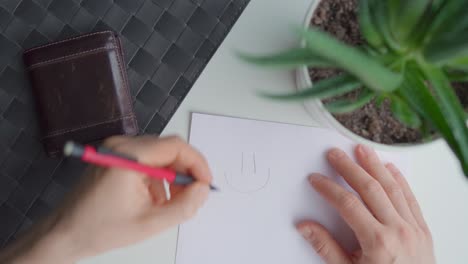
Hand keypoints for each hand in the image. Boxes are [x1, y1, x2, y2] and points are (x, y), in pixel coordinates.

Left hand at [0, 136, 211, 262]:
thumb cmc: (100, 228)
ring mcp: (118, 149)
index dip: (197, 164)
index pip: (176, 146)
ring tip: (170, 204)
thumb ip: (184, 206)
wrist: (66, 233)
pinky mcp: (117, 157)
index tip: (205, 183)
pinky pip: (149, 161)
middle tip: (191, 197)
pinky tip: (154, 200)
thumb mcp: (150, 223)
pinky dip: (159, 179)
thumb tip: (203, 189)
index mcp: (129, 156)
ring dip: (172, 178)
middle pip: (170, 149)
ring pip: (161, 156)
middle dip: (185, 173)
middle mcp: (123, 145)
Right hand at [296, 145, 434, 263]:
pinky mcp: (422, 230)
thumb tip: (305, 227)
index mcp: (377, 242)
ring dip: (375, 166)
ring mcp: (413, 228)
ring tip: (362, 150)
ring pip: (392, 188)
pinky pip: (411, 198)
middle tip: (335, 154)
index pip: (348, 205)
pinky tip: (390, 168)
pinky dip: (400, 180)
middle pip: (370, 189)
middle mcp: (398, 230)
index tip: (316, 180)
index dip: (329, 189)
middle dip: (349, 168)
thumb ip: (326, 248)